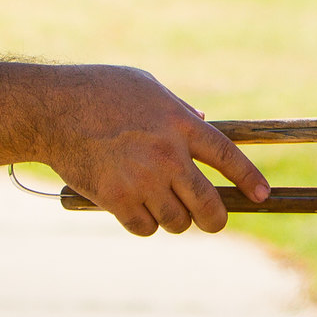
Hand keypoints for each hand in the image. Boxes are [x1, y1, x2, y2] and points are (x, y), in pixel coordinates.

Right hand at [38, 65, 269, 236]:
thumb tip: (204, 121)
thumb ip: (178, 108)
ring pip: (177, 222)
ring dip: (173, 219)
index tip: (263, 195)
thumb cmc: (100, 91)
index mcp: (180, 123)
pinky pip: (145, 229)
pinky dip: (144, 224)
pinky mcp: (117, 200)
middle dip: (215, 220)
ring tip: (162, 206)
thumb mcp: (148, 87)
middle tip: (212, 221)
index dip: (249, 179)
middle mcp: (167, 155)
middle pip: (208, 204)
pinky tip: (135, 209)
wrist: (53, 109)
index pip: (228, 157)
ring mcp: (143, 180)